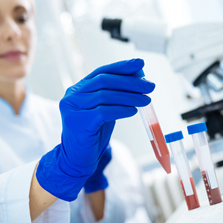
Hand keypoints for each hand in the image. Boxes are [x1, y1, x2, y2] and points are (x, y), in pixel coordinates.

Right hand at [36, 59, 154, 200]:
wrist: (77, 158)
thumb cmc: (93, 133)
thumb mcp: (105, 110)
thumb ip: (116, 95)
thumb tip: (139, 80)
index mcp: (78, 89)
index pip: (102, 72)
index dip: (122, 67)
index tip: (140, 64)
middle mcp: (72, 95)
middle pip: (104, 81)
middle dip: (130, 82)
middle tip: (150, 86)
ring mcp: (72, 108)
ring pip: (105, 96)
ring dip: (130, 97)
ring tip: (146, 100)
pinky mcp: (78, 122)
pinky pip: (104, 112)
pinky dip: (121, 110)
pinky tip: (133, 111)